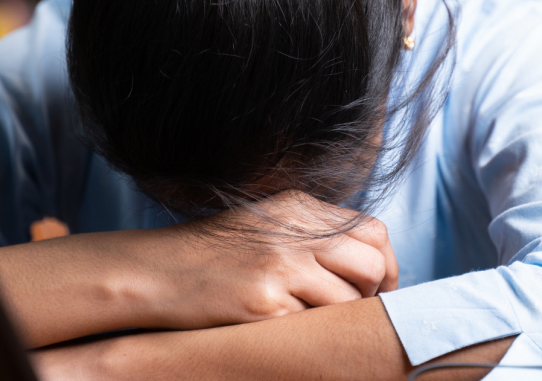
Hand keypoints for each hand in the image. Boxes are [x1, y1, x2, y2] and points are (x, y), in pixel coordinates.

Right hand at [128, 189, 398, 329]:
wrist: (156, 272)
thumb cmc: (212, 256)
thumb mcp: (266, 227)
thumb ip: (313, 235)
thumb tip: (368, 263)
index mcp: (299, 208)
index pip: (373, 231)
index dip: (384, 266)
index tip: (378, 290)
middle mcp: (295, 232)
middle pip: (371, 264)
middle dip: (372, 296)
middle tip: (352, 313)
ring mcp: (281, 266)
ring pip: (348, 300)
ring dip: (338, 318)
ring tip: (310, 321)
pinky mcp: (266, 301)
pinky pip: (313, 325)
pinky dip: (305, 333)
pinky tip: (281, 329)